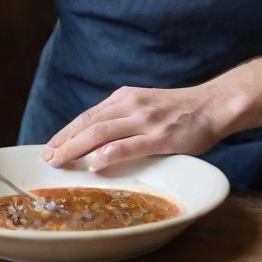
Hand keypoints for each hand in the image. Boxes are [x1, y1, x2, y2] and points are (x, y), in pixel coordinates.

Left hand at [42, 82, 232, 171]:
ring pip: (101, 133)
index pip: (88, 115)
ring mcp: (145, 120)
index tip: (51, 146)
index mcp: (125, 97)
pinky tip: (94, 164)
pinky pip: (127, 146)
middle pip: (88, 123)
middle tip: (49, 158)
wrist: (213, 105)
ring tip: (62, 162)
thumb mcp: (146, 104)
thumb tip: (98, 140)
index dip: (66, 132)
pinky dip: (107, 155)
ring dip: (77, 148)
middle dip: (65, 141)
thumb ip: (124, 117)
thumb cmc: (180, 110)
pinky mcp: (160, 136)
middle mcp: (131, 105)